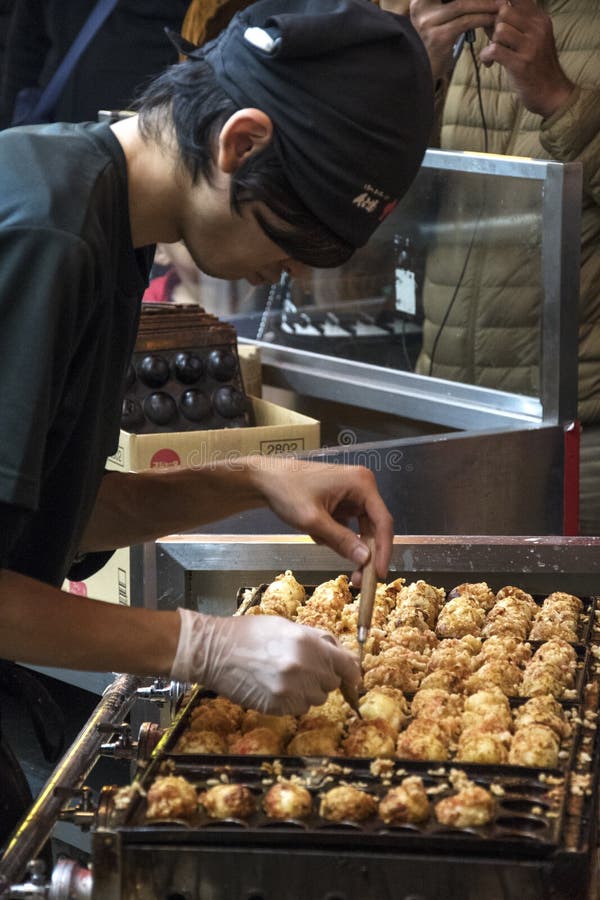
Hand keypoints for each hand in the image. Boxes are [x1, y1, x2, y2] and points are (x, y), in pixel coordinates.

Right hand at [170, 608, 360, 714]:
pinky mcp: (278, 707)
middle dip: (323, 677)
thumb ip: (317, 639)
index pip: (347, 665)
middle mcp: (304, 668)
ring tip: (286, 677)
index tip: (353, 678)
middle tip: (304, 668)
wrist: (215, 651)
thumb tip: (340, 653)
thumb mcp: (287, 625)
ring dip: (308, 691)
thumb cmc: (249, 634)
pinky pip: (299, 709)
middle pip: (332, 683)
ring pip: (317, 699)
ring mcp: (291, 691)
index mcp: (309, 644)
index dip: (353, 673)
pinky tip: (276, 687)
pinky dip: (293, 702)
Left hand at [246, 456, 393, 585]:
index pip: (383, 522)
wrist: (264, 479)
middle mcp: (362, 486)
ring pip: (358, 529)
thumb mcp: (314, 521)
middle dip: (362, 552)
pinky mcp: (341, 500)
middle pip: (373, 527)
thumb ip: (342, 540)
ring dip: (343, 543)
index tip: (379, 574)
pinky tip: (314, 530)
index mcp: (362, 484)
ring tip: (319, 539)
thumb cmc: (287, 492)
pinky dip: (332, 534)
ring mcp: (351, 493)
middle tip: (355, 579)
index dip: (383, 551)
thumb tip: (366, 560)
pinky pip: (346, 525)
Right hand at [397, 0, 500, 81]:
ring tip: (500, 5)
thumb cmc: (432, 44)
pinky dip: (482, 18)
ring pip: (462, 5)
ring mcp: (428, 22)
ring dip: (485, 4)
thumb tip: (478, 1)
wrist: (422, 72)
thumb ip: (449, 6)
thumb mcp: (436, 19)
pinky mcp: (439, 37)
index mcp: (420, 1)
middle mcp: (420, 7)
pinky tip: (492, 19)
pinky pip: (466, 22)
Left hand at [479, 0, 573, 116]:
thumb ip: (512, 26)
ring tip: (494, 55)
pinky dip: (486, 57)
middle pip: (504, 11)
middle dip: (494, 26)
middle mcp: (538, 28)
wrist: (552, 93)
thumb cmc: (536, 67)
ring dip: (491, 43)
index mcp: (540, 19)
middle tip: (496, 42)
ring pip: (499, 30)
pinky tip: (490, 64)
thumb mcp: (531, 40)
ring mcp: (530, 46)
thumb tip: (487, 16)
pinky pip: (494, 50)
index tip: (495, 21)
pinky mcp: (520, 63)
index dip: (500, 6)